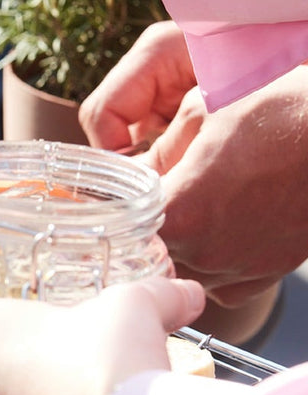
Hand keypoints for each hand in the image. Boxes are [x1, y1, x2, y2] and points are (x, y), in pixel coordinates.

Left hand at [83, 25, 307, 331]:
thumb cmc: (281, 111)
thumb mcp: (202, 115)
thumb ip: (154, 154)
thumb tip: (128, 173)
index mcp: (179, 214)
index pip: (122, 226)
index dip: (116, 209)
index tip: (114, 199)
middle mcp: (204, 252)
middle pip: (150, 253)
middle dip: (147, 230)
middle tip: (156, 201)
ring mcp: (235, 269)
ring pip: (181, 271)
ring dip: (179, 248)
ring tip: (197, 211)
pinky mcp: (262, 276)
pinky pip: (218, 283)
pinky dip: (213, 264)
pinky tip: (222, 232)